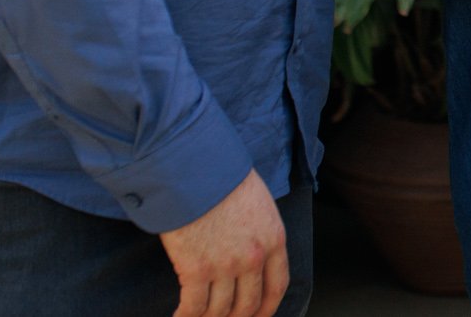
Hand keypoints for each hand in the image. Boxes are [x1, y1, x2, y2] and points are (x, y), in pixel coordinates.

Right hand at [158, 169, 287, 316]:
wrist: (194, 168)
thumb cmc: (222, 177)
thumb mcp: (258, 201)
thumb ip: (260, 230)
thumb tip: (252, 249)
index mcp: (274, 238)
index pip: (277, 286)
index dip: (267, 308)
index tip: (258, 316)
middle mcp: (254, 257)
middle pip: (249, 304)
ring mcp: (225, 265)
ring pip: (220, 310)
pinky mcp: (195, 269)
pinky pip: (194, 307)